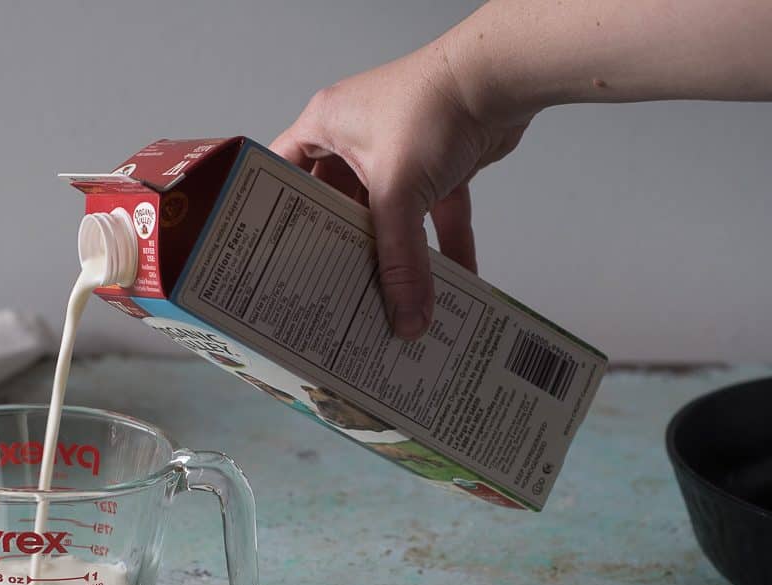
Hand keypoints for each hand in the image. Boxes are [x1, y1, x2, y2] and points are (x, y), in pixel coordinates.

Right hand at [272, 37, 528, 339]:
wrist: (499, 78)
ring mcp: (398, 151)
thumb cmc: (433, 107)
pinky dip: (444, 243)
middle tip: (333, 289)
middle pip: (340, 205)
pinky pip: (434, 212)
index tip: (273, 253)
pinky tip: (453, 281)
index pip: (284, 172)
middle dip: (344, 247)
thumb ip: (401, 259)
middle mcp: (357, 137)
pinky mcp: (437, 164)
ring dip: (399, 252)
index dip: (276, 211)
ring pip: (392, 213)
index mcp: (326, 126)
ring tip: (390, 296)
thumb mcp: (400, 191)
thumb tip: (406, 319)